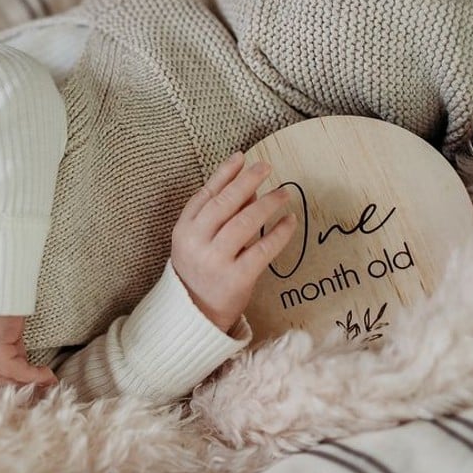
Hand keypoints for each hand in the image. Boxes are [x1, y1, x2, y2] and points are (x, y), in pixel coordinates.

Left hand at [0, 313, 57, 386]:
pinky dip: (36, 376)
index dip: (1, 381)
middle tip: (38, 389)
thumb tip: (21, 362)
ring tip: (47, 383)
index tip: (22, 384)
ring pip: (5, 380)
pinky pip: (18, 372)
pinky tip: (49, 376)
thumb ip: (1, 347)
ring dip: (28, 383)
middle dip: (17, 386)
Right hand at [170, 152, 296, 331]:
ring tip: (284, 193)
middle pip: (224, 204)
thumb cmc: (199, 270)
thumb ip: (216, 214)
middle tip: (266, 167)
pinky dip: (279, 233)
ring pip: (244, 223)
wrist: (194, 315)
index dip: (224, 174)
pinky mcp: (237, 279)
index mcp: (183, 230)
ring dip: (267, 204)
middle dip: (247, 181)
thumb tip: (248, 186)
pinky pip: (263, 250)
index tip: (242, 157)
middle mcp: (196, 243)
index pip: (205, 195)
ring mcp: (215, 261)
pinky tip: (289, 221)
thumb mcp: (197, 240)